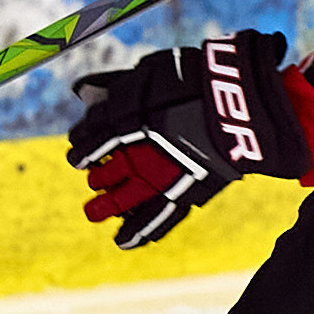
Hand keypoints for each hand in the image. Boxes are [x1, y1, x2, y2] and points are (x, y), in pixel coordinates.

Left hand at [64, 31, 307, 247]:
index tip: (77, 156)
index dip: (86, 149)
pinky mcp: (187, 192)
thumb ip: (117, 85)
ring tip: (92, 213)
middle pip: (110, 171)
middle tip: (92, 183)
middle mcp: (141, 152)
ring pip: (127, 198)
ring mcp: (163, 175)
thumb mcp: (150, 71)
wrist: (236, 102)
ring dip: (108, 207)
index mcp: (129, 122)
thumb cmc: (194, 79)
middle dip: (98, 179)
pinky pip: (159, 217)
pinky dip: (141, 230)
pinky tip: (123, 242)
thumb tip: (81, 90)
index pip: (96, 139)